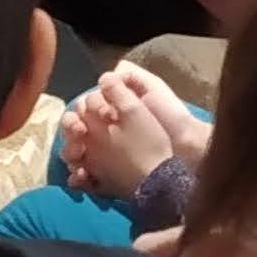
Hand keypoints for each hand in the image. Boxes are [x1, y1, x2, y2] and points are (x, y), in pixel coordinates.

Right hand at [64, 63, 208, 199]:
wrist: (185, 150)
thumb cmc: (168, 116)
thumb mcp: (151, 89)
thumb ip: (128, 79)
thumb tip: (104, 77)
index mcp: (112, 113)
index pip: (84, 109)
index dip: (83, 110)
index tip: (98, 115)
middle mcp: (104, 134)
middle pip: (74, 131)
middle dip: (71, 132)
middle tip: (81, 137)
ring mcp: (103, 157)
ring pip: (74, 155)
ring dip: (70, 154)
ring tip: (78, 157)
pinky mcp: (107, 179)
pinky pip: (85, 180)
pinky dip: (79, 179)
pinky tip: (82, 177)